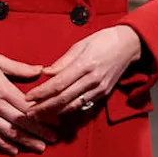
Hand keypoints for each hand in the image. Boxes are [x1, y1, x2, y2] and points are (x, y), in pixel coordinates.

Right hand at [0, 50, 54, 155]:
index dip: (43, 118)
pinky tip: (13, 151)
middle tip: (53, 140)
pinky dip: (2, 145)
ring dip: (24, 142)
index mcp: (3, 89)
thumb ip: (21, 68)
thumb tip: (41, 70)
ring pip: (7, 132)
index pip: (28, 108)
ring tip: (39, 148)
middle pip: (20, 123)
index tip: (56, 124)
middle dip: (38, 133)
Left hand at [26, 25, 142, 114]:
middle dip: (44, 107)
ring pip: (73, 105)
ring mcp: (99, 88)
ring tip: (39, 116)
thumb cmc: (104, 40)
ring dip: (54, 112)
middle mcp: (92, 79)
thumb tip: (45, 73)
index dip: (41, 93)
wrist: (130, 45)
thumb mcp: (81, 44)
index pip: (58, 83)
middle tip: (28, 113)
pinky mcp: (103, 93)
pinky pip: (83, 105)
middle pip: (64, 98)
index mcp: (85, 64)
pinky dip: (69, 110)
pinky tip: (57, 113)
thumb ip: (63, 62)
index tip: (28, 98)